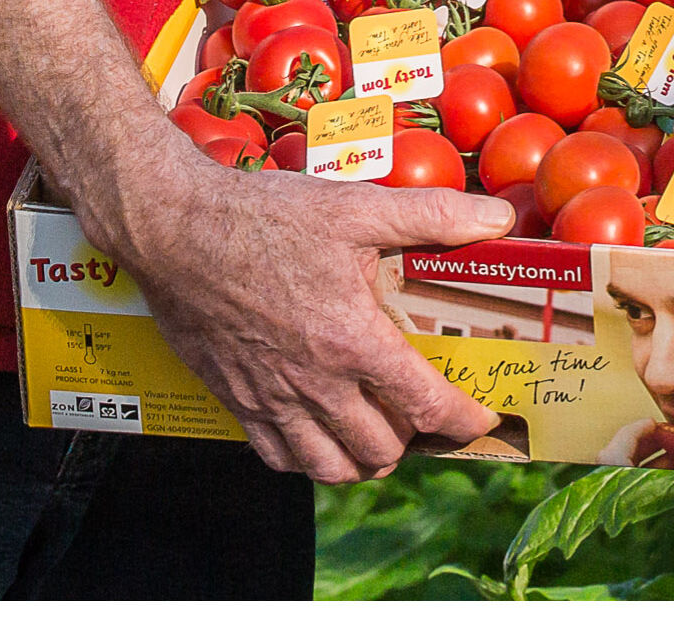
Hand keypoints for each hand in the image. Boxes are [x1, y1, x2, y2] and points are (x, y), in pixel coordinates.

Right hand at [98, 146, 517, 482]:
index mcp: (353, 339)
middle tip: (424, 414)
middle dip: (415, 440)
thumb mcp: (355, 206)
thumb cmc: (264, 216)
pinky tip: (318, 434)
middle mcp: (315, 382)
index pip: (428, 406)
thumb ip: (431, 216)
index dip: (465, 420)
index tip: (481, 418)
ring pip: (332, 467)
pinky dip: (309, 459)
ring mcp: (272, 398)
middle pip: (383, 449)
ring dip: (364, 460)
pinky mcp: (236, 401)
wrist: (176, 230)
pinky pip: (280, 459)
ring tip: (378, 433)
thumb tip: (497, 219)